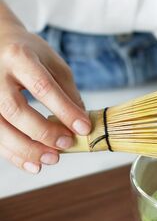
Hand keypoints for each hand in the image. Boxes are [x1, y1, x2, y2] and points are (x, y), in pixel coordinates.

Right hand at [0, 17, 90, 172]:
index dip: (65, 111)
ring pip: (0, 127)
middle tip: (66, 144)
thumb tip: (81, 124)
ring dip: (27, 149)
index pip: (43, 87)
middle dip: (44, 132)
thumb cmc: (30, 55)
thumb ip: (68, 93)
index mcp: (19, 58)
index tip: (84, 128)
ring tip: (52, 158)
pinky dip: (14, 155)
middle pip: (15, 110)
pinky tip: (33, 165)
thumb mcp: (54, 65)